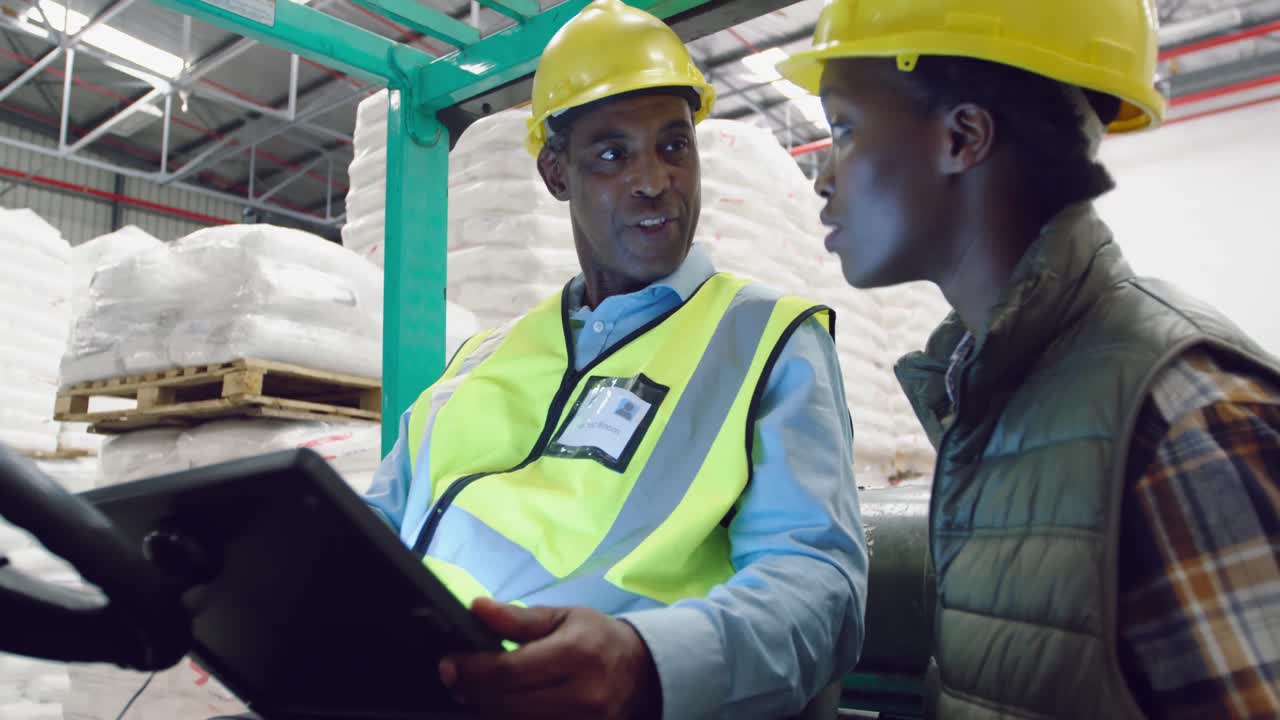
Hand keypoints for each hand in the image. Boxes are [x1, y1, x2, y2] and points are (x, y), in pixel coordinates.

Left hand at [438, 598, 660, 719]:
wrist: (642, 673)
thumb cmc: (597, 639)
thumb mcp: (563, 617)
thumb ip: (518, 619)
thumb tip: (477, 608)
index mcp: (576, 655)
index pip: (509, 671)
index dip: (471, 670)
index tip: (448, 664)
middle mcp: (582, 696)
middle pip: (506, 705)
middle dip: (472, 692)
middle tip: (455, 678)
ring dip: (488, 709)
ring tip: (478, 691)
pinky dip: (511, 718)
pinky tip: (502, 705)